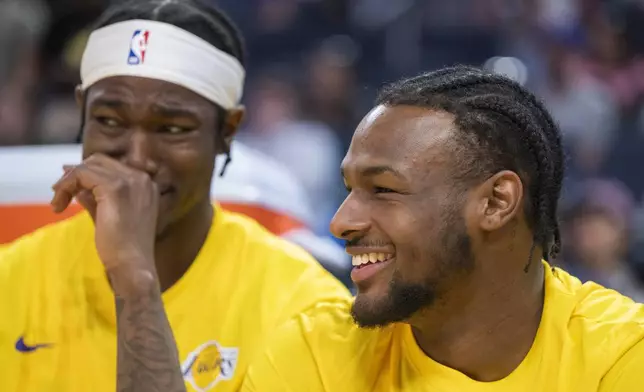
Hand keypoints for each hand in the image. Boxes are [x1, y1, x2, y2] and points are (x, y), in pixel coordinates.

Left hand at [51, 153, 159, 293]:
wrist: (132, 264)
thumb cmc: (123, 247)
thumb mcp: (109, 215)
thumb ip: (95, 197)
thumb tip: (76, 185)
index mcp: (146, 184)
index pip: (111, 166)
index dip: (87, 173)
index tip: (68, 187)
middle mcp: (142, 178)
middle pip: (99, 161)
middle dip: (76, 174)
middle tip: (59, 192)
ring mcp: (130, 181)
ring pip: (89, 166)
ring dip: (68, 181)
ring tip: (58, 201)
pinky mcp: (115, 188)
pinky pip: (82, 174)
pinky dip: (66, 186)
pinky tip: (59, 205)